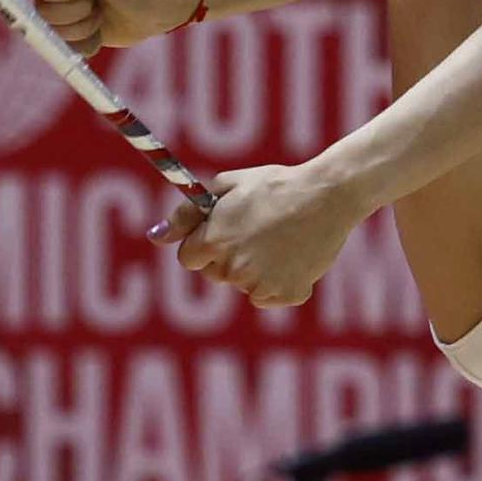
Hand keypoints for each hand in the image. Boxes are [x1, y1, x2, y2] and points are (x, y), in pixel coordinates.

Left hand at [147, 159, 363, 307]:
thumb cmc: (276, 184)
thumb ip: (187, 213)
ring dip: (255, 269)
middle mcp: (232, 267)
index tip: (222, 233)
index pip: (188, 258)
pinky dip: (279, 282)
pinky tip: (293, 254)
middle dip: (229, 256)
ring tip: (280, 238)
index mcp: (215, 239)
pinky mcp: (285, 295)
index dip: (203, 244)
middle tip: (257, 230)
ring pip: (244, 285)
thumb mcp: (228, 185)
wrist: (326, 195)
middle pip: (216, 274)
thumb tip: (155, 237)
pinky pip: (270, 296)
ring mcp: (259, 284)